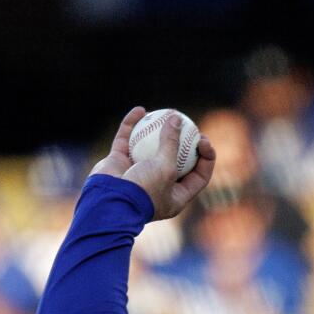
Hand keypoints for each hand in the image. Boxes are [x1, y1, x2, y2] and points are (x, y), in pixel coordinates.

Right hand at [89, 107, 215, 220]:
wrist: (108, 202)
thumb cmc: (143, 190)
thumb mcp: (165, 167)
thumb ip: (172, 142)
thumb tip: (176, 118)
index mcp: (175, 196)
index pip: (198, 176)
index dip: (206, 158)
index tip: (202, 140)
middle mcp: (158, 186)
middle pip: (177, 160)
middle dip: (185, 141)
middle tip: (189, 124)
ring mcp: (137, 174)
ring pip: (150, 147)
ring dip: (157, 130)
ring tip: (166, 113)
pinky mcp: (119, 163)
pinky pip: (127, 139)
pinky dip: (132, 125)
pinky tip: (140, 110)